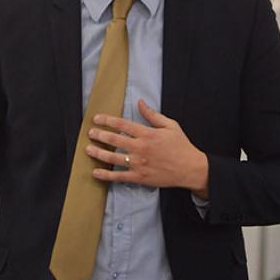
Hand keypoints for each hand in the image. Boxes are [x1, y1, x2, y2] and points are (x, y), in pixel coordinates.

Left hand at [87, 99, 208, 197]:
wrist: (191, 169)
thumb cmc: (181, 146)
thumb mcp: (170, 125)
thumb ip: (153, 115)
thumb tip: (140, 102)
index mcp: (147, 134)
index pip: (122, 125)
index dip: (107, 120)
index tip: (97, 118)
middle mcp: (140, 148)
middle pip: (114, 139)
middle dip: (99, 135)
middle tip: (90, 133)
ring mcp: (139, 164)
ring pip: (113, 157)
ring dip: (98, 153)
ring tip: (88, 150)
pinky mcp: (139, 177)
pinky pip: (119, 176)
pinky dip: (106, 175)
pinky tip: (95, 172)